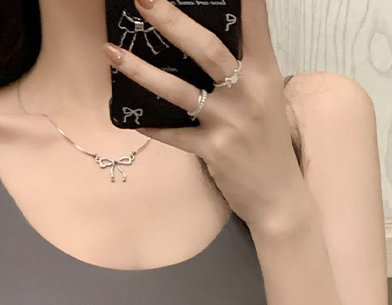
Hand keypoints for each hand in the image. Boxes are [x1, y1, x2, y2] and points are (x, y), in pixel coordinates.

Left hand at [103, 0, 303, 229]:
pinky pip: (174, 135)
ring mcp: (231, 123)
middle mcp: (249, 92)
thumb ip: (243, 69)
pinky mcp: (215, 151)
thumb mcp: (265, 98)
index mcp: (265, 71)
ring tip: (112, 51)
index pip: (253, 20)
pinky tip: (129, 116)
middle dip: (173, 21)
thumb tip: (202, 42)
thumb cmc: (268, 143)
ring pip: (181, 91)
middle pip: (208, 49)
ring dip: (142, 71)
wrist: (279, 196)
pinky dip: (151, 125)